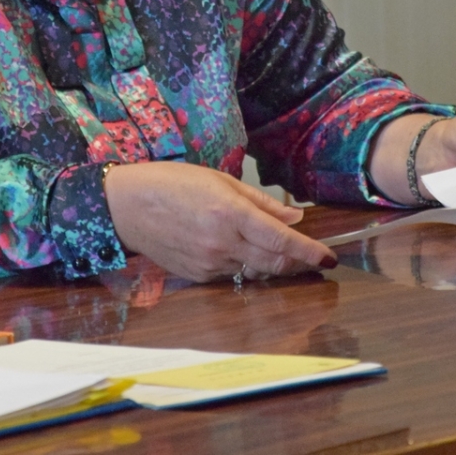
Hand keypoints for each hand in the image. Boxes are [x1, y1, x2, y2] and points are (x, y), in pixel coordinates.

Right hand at [104, 161, 336, 282]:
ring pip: (255, 272)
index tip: (329, 257)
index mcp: (229, 213)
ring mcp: (209, 263)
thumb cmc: (171, 183)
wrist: (126, 207)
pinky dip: (246, 266)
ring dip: (273, 265)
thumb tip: (294, 219)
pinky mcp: (198, 276)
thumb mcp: (219, 180)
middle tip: (312, 258)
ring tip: (280, 253)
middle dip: (298, 264)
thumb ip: (259, 202)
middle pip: (274, 264)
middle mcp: (222, 243)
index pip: (281, 241)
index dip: (309, 252)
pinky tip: (243, 252)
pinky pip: (233, 275)